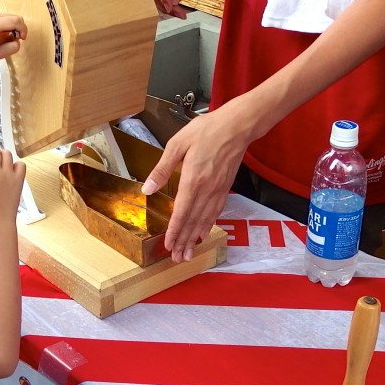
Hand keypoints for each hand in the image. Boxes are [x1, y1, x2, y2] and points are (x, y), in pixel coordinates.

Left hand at [0, 10, 26, 62]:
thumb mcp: (1, 54)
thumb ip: (14, 46)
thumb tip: (17, 39)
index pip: (16, 21)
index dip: (23, 30)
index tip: (22, 39)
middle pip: (16, 17)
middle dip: (20, 28)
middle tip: (15, 39)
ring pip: (12, 17)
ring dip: (15, 27)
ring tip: (8, 38)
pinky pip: (7, 18)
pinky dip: (9, 26)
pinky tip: (4, 34)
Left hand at [142, 105, 250, 261]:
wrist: (237, 126)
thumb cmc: (207, 130)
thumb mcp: (178, 144)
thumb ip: (162, 168)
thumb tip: (148, 188)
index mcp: (193, 180)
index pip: (181, 212)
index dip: (174, 231)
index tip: (168, 245)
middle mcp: (206, 190)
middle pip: (193, 221)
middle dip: (184, 241)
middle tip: (177, 258)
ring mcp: (218, 190)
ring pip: (205, 220)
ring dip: (195, 238)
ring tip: (189, 253)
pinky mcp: (225, 188)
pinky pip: (216, 212)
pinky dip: (208, 225)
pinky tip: (204, 232)